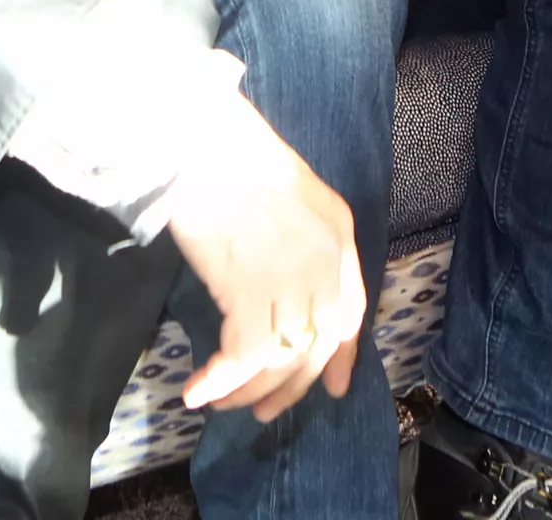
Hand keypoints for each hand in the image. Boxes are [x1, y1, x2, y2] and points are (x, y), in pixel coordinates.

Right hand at [164, 96, 369, 422]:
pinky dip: (220, 380)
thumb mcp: (287, 192)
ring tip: (220, 402)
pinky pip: (242, 355)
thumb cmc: (229, 153)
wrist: (200, 140)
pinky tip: (198, 391)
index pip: (353, 311)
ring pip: (280, 356)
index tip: (332, 387)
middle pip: (317, 342)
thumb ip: (296, 237)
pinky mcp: (248, 290)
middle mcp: (324, 262)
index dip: (341, 354)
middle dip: (291, 385)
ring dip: (249, 389)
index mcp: (338, 233)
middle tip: (263, 411)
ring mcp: (289, 278)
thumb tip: (275, 282)